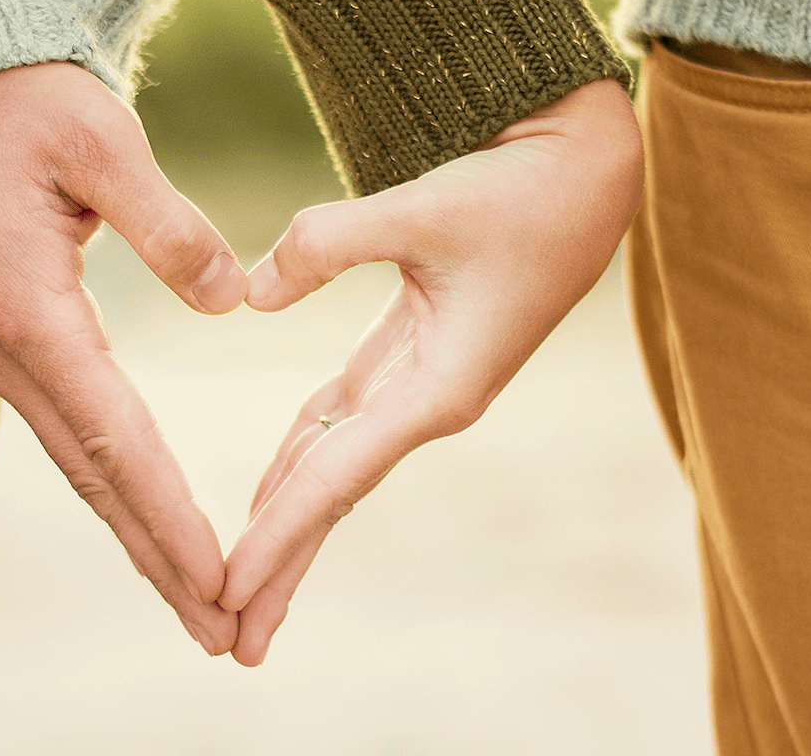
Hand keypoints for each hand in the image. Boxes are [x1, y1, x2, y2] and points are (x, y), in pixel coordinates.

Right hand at [0, 62, 245, 654]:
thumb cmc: (13, 101)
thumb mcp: (96, 137)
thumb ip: (166, 222)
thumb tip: (230, 298)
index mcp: (31, 309)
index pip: (114, 437)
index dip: (169, 514)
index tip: (218, 577)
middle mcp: (6, 349)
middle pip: (94, 477)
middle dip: (157, 559)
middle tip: (220, 630)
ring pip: (77, 463)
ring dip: (135, 533)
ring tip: (194, 597)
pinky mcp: (3, 338)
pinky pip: (64, 429)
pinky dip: (109, 484)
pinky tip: (141, 515)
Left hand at [221, 79, 643, 664]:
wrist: (586, 172)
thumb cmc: (520, 191)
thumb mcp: (423, 207)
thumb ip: (328, 244)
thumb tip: (248, 295)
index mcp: (440, 389)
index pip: (336, 479)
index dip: (277, 536)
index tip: (224, 590)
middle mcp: (429, 402)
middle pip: (333, 498)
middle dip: (281, 567)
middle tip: (228, 640)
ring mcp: (422, 384)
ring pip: (335, 467)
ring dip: (287, 524)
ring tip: (240, 587)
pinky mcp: (414, 354)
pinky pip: (343, 422)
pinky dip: (301, 459)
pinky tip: (268, 492)